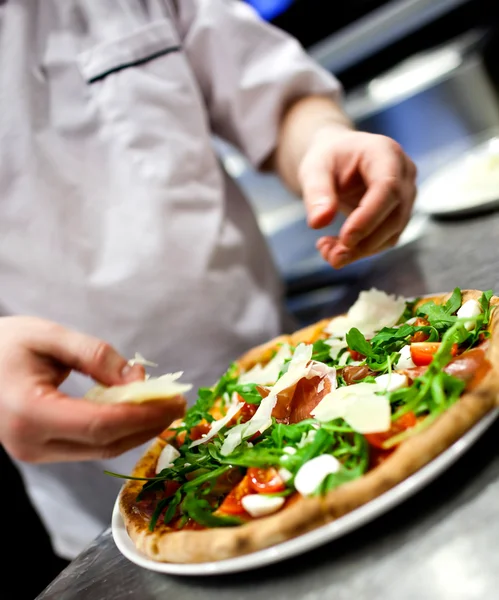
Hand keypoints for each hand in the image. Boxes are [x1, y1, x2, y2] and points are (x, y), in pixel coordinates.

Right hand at [0, 317, 185, 462]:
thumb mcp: (48, 336)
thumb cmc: (1, 344)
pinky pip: (87, 445)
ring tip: (163, 406)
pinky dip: (116, 430)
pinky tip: (134, 411)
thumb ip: (95, 356)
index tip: (174, 400)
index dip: (143, 415)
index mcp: (31, 413)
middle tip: (177, 403)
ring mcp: (34, 451)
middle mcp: (31, 443)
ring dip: (135, 430)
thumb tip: (137, 378)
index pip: (102, 425)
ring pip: (99, 450)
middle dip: (148, 425)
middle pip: (105, 444)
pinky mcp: (39, 449)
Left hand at [298, 128, 416, 267]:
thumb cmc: (327, 158)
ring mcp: (405, 196)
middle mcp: (403, 174)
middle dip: (364, 242)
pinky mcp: (399, 214)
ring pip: (392, 233)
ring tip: (327, 252)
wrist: (337, 159)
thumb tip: (319, 223)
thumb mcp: (314, 169)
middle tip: (331, 256)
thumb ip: (316, 193)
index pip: (388, 188)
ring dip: (361, 251)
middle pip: (394, 216)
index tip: (345, 239)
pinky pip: (385, 239)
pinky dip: (361, 250)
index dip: (369, 217)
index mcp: (385, 153)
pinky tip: (336, 249)